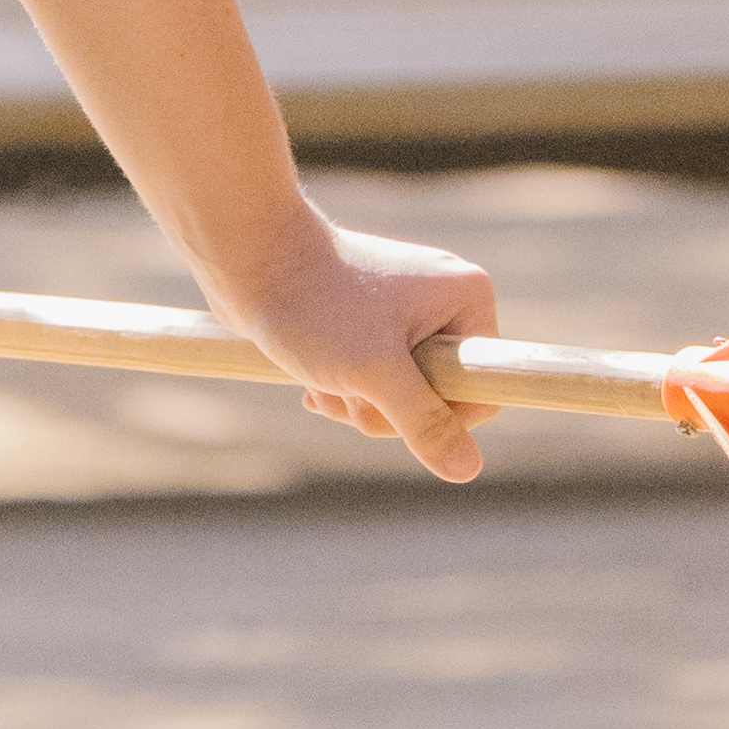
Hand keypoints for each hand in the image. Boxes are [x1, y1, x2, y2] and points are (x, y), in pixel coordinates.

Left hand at [202, 214, 500, 483]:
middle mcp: (443, 301)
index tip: (391, 404)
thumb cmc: (313, 307)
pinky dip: (344, 390)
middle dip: (385, 410)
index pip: (482, 390)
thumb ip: (423, 422)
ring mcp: (404, 312)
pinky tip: (312, 382)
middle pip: (438, 399)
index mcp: (467, 298)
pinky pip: (373, 380)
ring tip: (323, 379)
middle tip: (349, 388)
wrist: (247, 258)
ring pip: (400, 396)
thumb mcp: (374, 374)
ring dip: (357, 403)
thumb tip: (466, 469)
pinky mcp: (368, 324)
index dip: (440, 417)